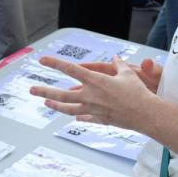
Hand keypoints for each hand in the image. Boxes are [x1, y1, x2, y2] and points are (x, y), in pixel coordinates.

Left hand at [29, 56, 160, 131]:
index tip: (42, 60)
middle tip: (31, 90)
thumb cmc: (138, 91)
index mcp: (95, 81)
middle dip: (45, 91)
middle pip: (62, 94)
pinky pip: (85, 117)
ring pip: (69, 108)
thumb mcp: (128, 73)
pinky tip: (72, 117)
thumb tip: (115, 58)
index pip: (71, 70)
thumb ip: (119, 65)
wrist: (146, 114)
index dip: (55, 63)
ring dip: (56, 105)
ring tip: (46, 103)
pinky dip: (78, 116)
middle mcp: (90, 95)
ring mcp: (93, 109)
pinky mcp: (99, 119)